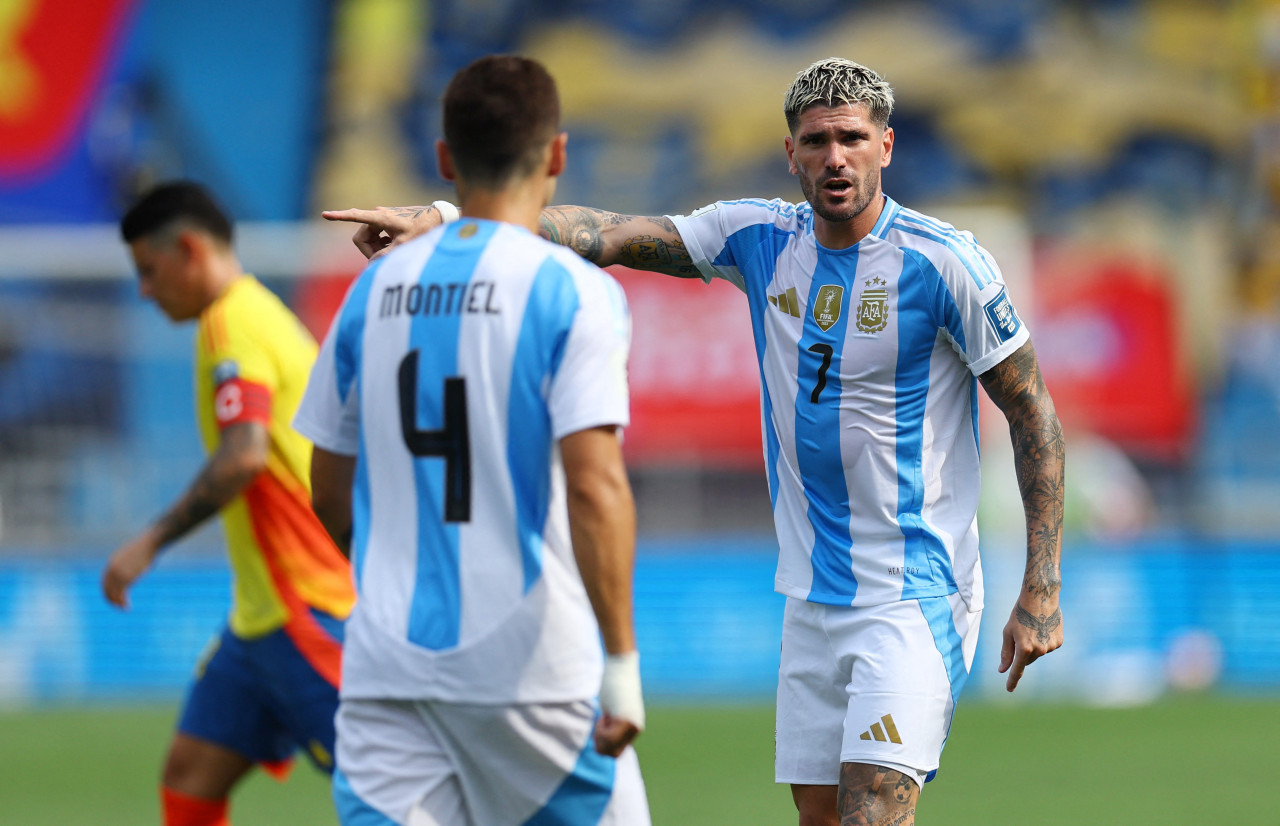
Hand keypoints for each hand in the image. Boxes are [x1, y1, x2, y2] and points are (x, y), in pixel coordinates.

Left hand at [102, 531, 160, 608]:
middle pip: (107, 589)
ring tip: (124, 608)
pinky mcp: (126, 577)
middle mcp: (112, 569)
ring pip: (113, 593)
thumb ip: (129, 564)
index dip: (108, 592)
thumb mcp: (133, 556)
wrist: (149, 543)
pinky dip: (122, 602)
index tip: (114, 599)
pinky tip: (127, 606)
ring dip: (117, 603)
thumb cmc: (146, 549)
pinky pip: (121, 593)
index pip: (105, 582)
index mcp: (112, 564)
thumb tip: (133, 568)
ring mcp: (119, 573)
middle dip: (111, 599)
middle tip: (118, 606)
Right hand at [321, 205, 440, 259]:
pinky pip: (377, 236)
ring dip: (377, 248)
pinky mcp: (387, 222)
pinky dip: (383, 243)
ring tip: (394, 250)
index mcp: (382, 217)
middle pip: (361, 237)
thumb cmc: (424, 229)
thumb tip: (370, 265)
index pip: (356, 217)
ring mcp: (383, 218)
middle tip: (385, 258)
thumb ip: (385, 256)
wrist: (439, 218)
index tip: (324, 214)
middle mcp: (379, 215)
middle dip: (370, 250)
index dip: (339, 217)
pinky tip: (396, 245)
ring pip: (369, 238)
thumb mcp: (404, 246)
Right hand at [595, 650, 643, 755]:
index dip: (604, 743)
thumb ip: (613, 725)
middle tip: (601, 722)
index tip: (603, 724)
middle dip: (601, 742)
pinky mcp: (625, 720)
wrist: (621, 667)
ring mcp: (632, 726)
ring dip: (600, 736)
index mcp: (634, 728)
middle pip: (613, 754)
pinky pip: (608, 737)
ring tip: (604, 717)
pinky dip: (601, 729)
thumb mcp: (613, 710)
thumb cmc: (614, 685)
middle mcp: (636, 729)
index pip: (617, 752)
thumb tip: (603, 743)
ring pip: (609, 748)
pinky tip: (605, 714)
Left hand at [999, 593, 1062, 691]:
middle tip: (1021, 634)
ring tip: (1033, 627)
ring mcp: (1050, 647)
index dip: (1012, 681)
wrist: (1041, 598)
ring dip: (1034, 646)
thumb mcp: (1008, 632)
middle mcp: (1039, 650)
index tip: (1009, 689)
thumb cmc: (1019, 614)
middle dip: (1022, 652)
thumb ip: (1006, 653)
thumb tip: (1003, 670)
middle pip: (1027, 660)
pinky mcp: (1059, 642)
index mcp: (1024, 648)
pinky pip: (1048, 647)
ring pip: (1038, 654)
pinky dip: (1044, 641)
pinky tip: (1043, 628)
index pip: (1017, 670)